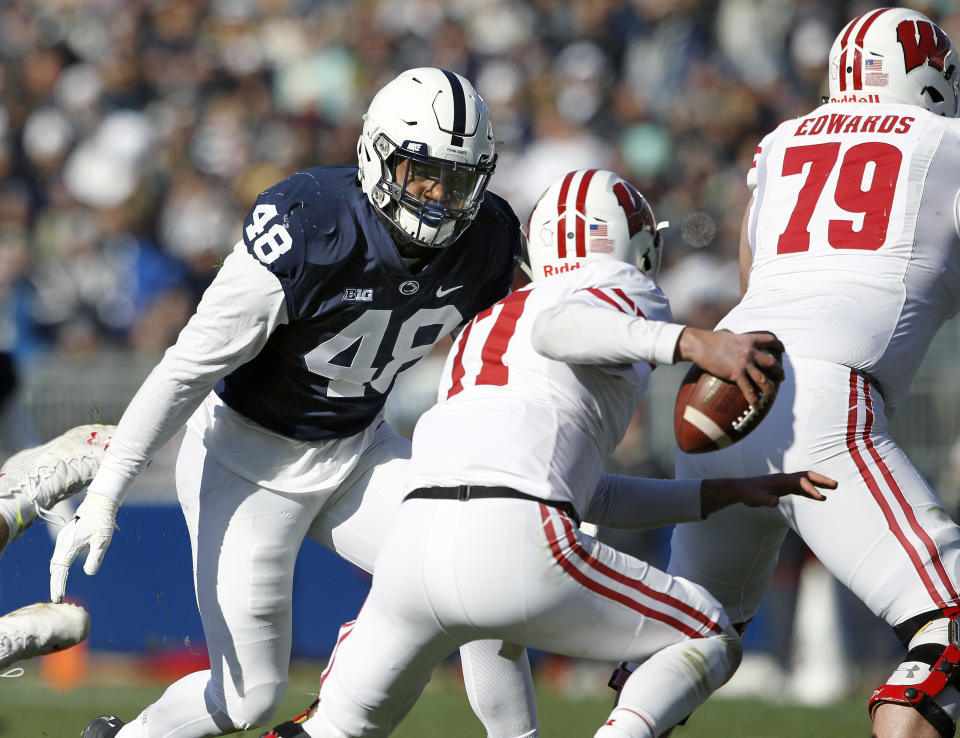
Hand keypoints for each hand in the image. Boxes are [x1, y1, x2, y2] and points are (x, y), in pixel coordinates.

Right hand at [50, 492, 118, 602]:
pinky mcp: (66, 538)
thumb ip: (95, 557)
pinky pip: (59, 556)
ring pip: (56, 562)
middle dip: (56, 583)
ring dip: (56, 576)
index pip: (61, 570)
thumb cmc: (102, 521)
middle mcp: (63, 542)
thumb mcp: (102, 540)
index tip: (59, 597)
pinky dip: (59, 567)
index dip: (59, 584)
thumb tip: (88, 573)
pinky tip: (61, 574)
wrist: (99, 503)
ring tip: (58, 591)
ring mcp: (63, 539)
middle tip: (57, 599)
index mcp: (70, 544)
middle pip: (55, 567)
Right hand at [676, 328, 784, 405]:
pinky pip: (748, 389)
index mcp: (749, 339)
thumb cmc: (709, 338)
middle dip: (779, 371)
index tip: (782, 350)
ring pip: (763, 379)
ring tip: (771, 394)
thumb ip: (734, 337)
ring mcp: (744, 363)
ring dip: (769, 388)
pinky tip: (756, 405)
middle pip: (771, 363)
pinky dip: (754, 399)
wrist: (700, 344)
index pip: (770, 340)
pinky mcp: (735, 374)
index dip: (778, 345)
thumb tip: (731, 337)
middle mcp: (750, 351)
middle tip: (781, 377)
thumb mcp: (727, 334)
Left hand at [700, 471, 836, 516]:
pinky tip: (818, 496)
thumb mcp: (756, 498)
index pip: (799, 482)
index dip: (811, 489)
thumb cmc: (749, 493)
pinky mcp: (784, 487)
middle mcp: (785, 478)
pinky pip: (801, 487)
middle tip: (836, 484)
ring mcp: (785, 482)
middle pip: (806, 476)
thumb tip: (775, 502)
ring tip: (833, 488)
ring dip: (819, 483)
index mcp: (780, 480)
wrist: (741, 489)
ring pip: (806, 480)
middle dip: (821, 479)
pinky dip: (811, 490)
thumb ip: (766, 500)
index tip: (821, 498)